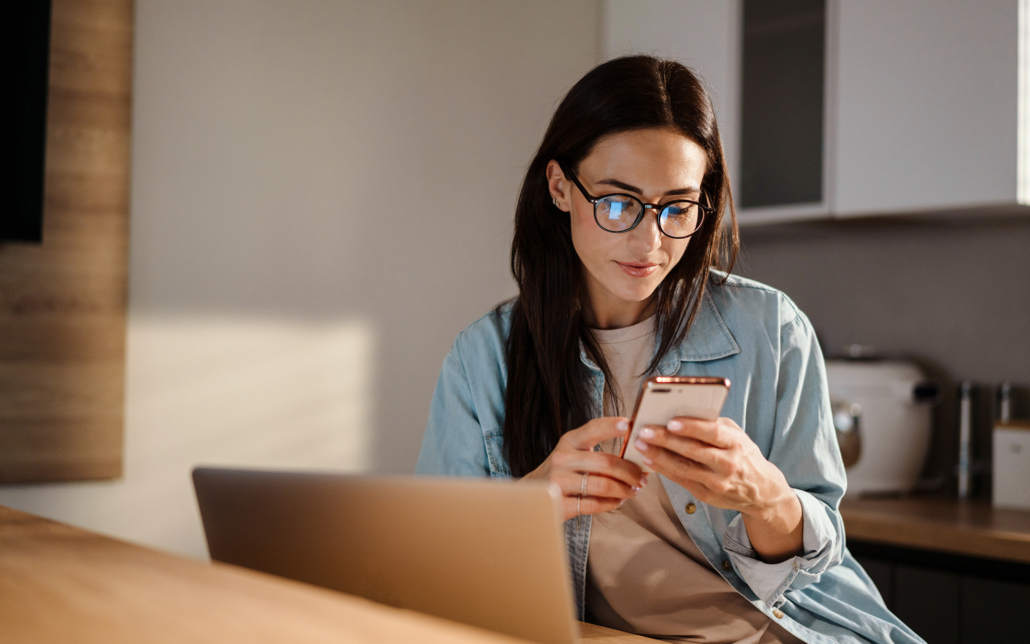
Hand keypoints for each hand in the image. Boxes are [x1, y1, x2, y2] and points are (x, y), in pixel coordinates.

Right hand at [521, 417, 648, 520]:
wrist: (530, 495)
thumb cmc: (561, 472)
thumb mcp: (572, 452)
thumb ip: (596, 449)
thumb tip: (635, 451)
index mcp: (568, 441)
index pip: (593, 428)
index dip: (612, 426)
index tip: (630, 425)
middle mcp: (562, 459)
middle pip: (606, 462)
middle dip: (631, 472)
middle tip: (642, 478)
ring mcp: (558, 482)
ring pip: (603, 485)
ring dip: (625, 490)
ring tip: (633, 491)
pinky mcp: (559, 504)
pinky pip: (594, 504)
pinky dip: (612, 503)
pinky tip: (618, 501)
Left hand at [634, 416, 802, 561]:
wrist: (760, 490)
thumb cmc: (743, 454)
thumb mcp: (737, 435)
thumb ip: (714, 424)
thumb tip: (683, 412)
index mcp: (737, 443)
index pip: (713, 433)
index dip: (692, 427)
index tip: (671, 421)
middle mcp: (728, 464)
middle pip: (693, 451)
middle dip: (666, 440)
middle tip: (644, 431)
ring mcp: (717, 482)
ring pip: (683, 468)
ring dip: (658, 455)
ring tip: (640, 444)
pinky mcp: (706, 495)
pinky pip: (680, 480)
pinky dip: (662, 469)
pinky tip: (648, 459)